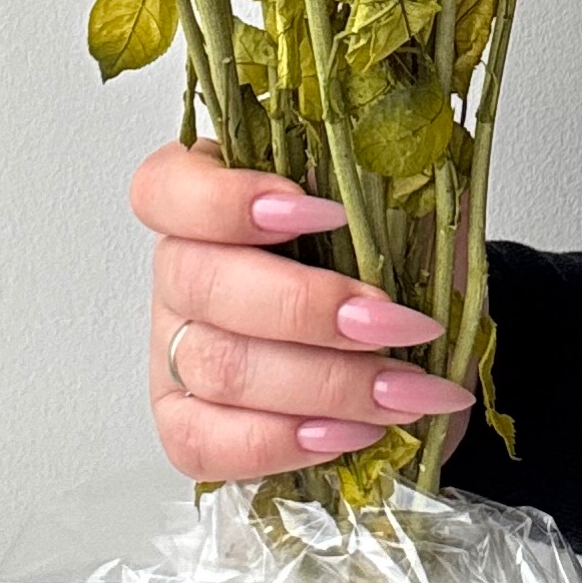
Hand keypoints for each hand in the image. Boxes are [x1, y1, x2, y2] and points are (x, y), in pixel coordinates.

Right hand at [133, 139, 473, 482]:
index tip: (323, 211)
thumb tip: (409, 139)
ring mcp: (175, 352)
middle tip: (396, 322)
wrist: (415, 355)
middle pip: (200, 282)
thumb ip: (391, 164)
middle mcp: (180, 271)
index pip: (166, 188)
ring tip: (407, 389)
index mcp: (210, 196)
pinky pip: (205, 442)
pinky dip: (285, 442)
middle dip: (308, 308)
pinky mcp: (187, 424)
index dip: (227, 201)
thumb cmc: (394, 268)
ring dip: (325, 383)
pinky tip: (352, 432)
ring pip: (219, 367)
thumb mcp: (402, 202)